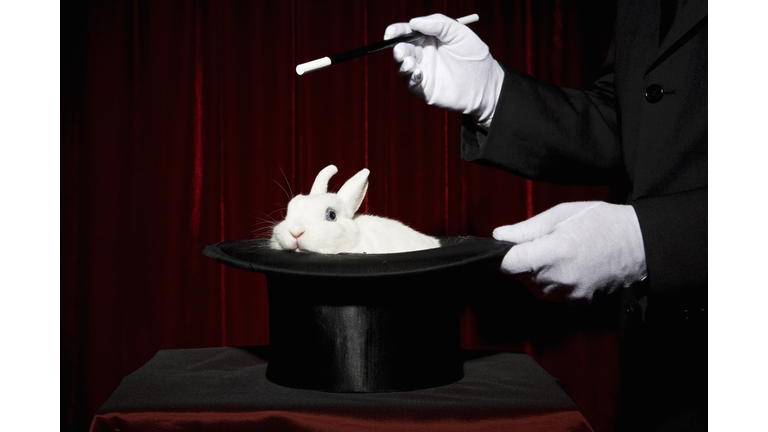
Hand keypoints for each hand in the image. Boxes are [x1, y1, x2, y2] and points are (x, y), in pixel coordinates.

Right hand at [384, 13, 503, 122]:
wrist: (486, 84)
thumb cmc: (474, 55)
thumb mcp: (459, 32)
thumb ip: (438, 24)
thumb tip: (414, 22)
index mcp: (428, 38)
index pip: (407, 32)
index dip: (396, 31)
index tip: (390, 32)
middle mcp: (422, 54)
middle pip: (401, 49)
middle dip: (397, 49)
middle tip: (400, 50)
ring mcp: (422, 71)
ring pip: (403, 67)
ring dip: (402, 64)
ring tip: (409, 63)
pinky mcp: (424, 88)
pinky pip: (411, 83)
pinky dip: (410, 77)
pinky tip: (418, 73)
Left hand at [493, 202, 646, 303]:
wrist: (639, 243)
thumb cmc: (602, 222)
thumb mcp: (561, 215)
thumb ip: (527, 229)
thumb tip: (499, 236)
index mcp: (554, 253)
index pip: (509, 264)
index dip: (498, 257)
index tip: (496, 250)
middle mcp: (559, 278)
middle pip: (518, 276)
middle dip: (518, 261)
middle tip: (536, 243)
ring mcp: (569, 294)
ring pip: (532, 287)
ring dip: (532, 272)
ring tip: (554, 252)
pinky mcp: (577, 302)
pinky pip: (550, 294)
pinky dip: (548, 282)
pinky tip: (564, 266)